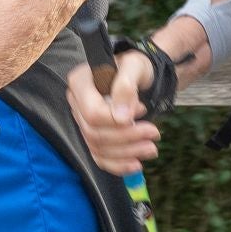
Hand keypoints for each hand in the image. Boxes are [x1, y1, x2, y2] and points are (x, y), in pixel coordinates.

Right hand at [66, 54, 159, 174]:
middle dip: (127, 138)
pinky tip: (136, 164)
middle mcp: (76, 103)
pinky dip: (118, 165)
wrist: (140, 76)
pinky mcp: (92, 137)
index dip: (117, 120)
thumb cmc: (135, 68)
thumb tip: (122, 117)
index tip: (141, 111)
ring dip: (127, 153)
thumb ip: (126, 86)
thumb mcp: (134, 66)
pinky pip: (99, 158)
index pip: (93, 113)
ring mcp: (82, 122)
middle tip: (154, 133)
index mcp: (80, 83)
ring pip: (97, 148)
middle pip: (94, 133)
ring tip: (151, 148)